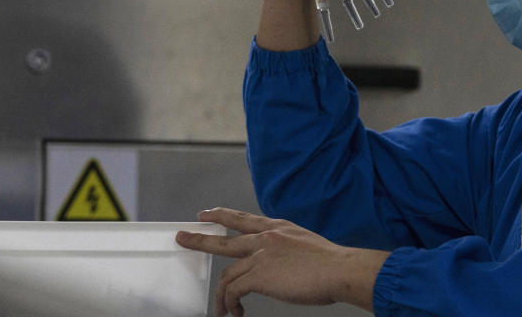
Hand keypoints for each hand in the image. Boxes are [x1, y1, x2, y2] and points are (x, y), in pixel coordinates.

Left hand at [175, 207, 388, 315]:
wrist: (339, 269)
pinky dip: (231, 303)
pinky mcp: (259, 275)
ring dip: (222, 295)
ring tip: (222, 309)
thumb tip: (280, 263)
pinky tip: (236, 312)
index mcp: (277, 228)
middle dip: (200, 240)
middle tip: (182, 238)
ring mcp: (261, 255)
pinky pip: (234, 290)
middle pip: (224, 239)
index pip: (242, 219)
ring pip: (227, 274)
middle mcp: (265, 238)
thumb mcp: (304, 243)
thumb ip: (286, 248)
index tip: (207, 214)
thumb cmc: (331, 263)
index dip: (222, 215)